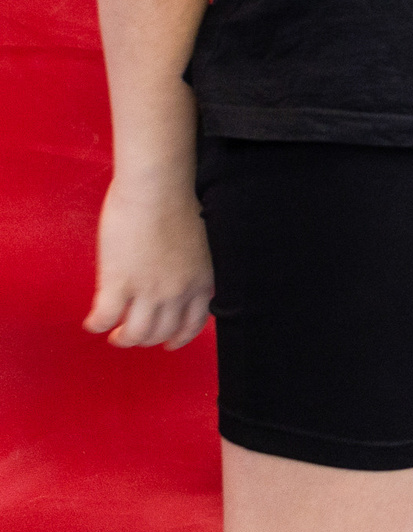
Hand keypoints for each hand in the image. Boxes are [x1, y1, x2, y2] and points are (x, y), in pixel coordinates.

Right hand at [86, 173, 213, 349]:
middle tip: (131, 335)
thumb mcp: (199, 243)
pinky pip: (104, 319)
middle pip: (161, 332)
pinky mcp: (119, 283)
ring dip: (122, 339)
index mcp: (202, 280)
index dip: (180, 338)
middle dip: (146, 339)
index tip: (170, 344)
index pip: (194, 323)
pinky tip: (92, 323)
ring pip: (134, 334)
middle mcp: (178, 291)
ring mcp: (148, 290)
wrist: (158, 187)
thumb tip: (177, 278)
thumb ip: (191, 267)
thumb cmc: (178, 203)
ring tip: (113, 334)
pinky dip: (96, 325)